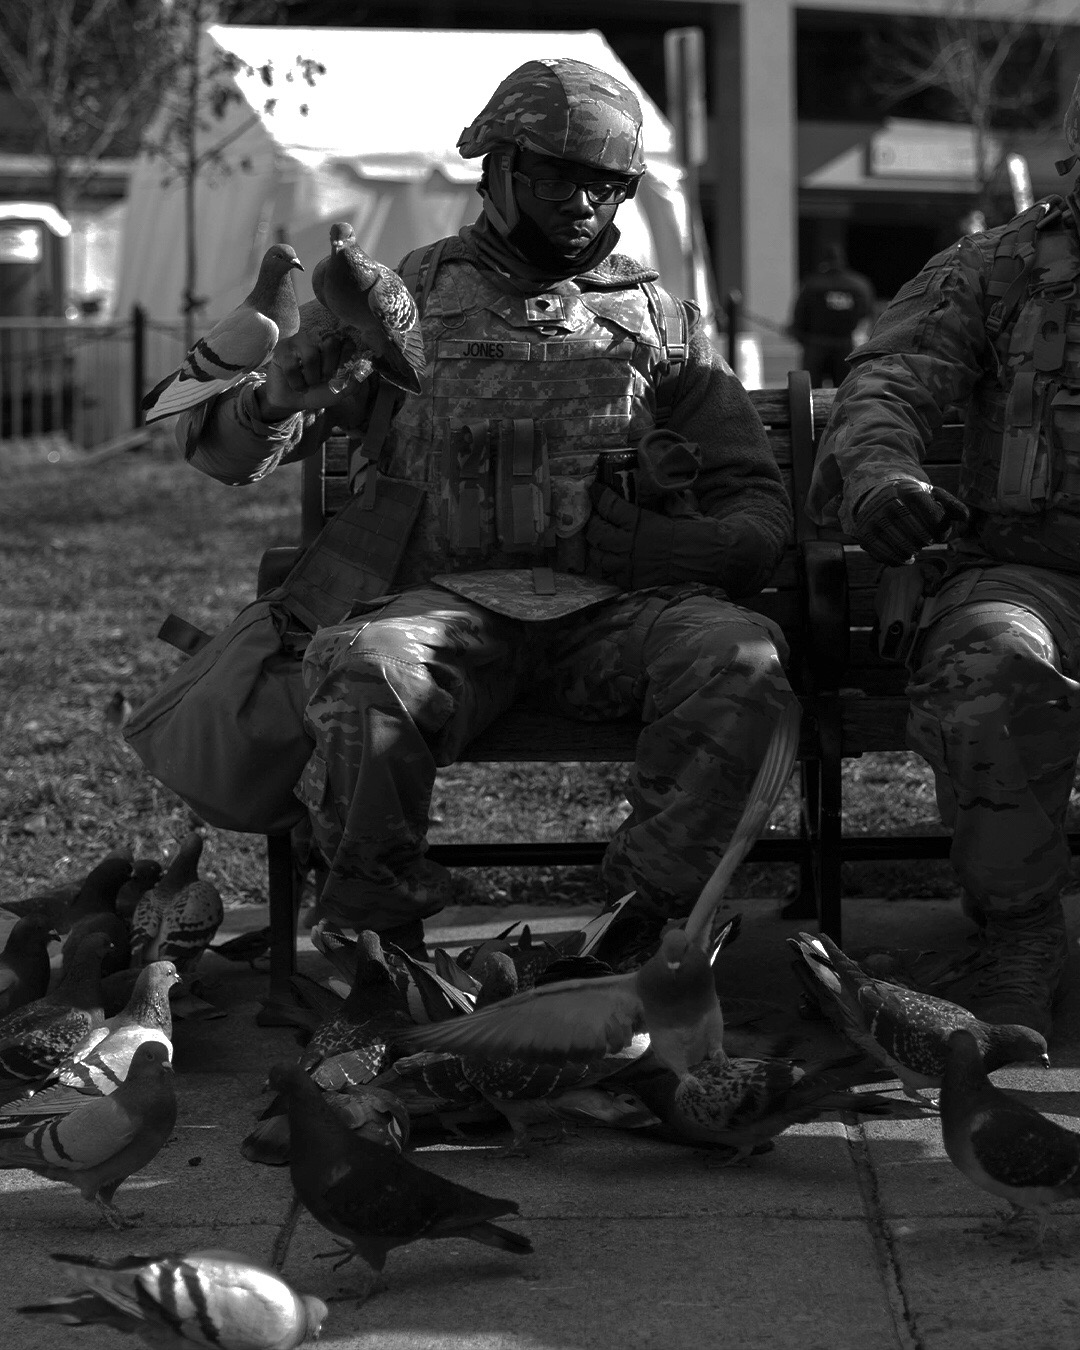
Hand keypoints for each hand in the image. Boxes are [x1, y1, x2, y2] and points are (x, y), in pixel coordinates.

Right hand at [255, 327, 355, 420]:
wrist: (294, 400)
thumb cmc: (318, 391)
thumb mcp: (339, 391)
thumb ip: (352, 383)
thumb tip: (360, 374)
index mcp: (334, 344)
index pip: (347, 342)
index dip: (346, 360)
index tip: (339, 373)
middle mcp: (318, 337)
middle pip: (331, 342)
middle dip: (329, 368)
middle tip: (323, 378)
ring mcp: (299, 340)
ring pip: (311, 355)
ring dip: (312, 377)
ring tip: (309, 383)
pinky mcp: (282, 349)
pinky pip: (292, 365)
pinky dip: (297, 382)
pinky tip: (297, 385)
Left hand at [585, 485, 721, 589]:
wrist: (707, 559)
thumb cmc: (694, 531)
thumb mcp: (675, 507)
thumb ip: (658, 498)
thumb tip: (649, 485)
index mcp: (638, 522)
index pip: (608, 506)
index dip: (598, 496)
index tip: (594, 490)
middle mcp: (629, 544)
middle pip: (596, 532)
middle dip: (592, 523)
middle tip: (594, 517)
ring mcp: (628, 565)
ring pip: (597, 557)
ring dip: (596, 547)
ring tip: (599, 541)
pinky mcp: (632, 582)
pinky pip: (609, 575)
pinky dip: (606, 566)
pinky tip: (609, 559)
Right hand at [850, 479, 968, 565]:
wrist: (876, 494)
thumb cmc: (911, 499)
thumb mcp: (931, 495)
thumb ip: (950, 505)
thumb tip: (965, 519)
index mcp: (911, 492)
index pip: (935, 519)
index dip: (942, 531)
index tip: (939, 533)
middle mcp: (890, 503)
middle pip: (920, 535)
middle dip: (927, 541)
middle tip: (926, 541)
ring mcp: (875, 520)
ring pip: (902, 547)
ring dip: (913, 551)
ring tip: (915, 547)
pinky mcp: (864, 534)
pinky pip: (885, 556)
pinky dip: (898, 561)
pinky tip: (906, 558)